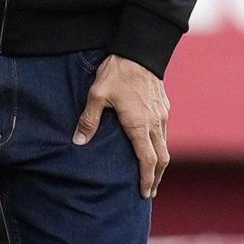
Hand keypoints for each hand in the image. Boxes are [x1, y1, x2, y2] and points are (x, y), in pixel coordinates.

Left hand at [74, 56, 169, 197]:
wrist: (141, 49)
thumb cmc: (118, 72)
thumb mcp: (97, 94)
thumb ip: (89, 120)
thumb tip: (78, 142)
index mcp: (139, 125)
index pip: (148, 160)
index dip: (146, 179)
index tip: (144, 193)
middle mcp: (155, 123)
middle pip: (162, 158)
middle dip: (156, 177)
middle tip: (149, 191)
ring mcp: (162, 114)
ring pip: (165, 145)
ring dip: (159, 162)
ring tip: (150, 173)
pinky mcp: (164, 105)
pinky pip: (164, 131)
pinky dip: (160, 145)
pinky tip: (151, 145)